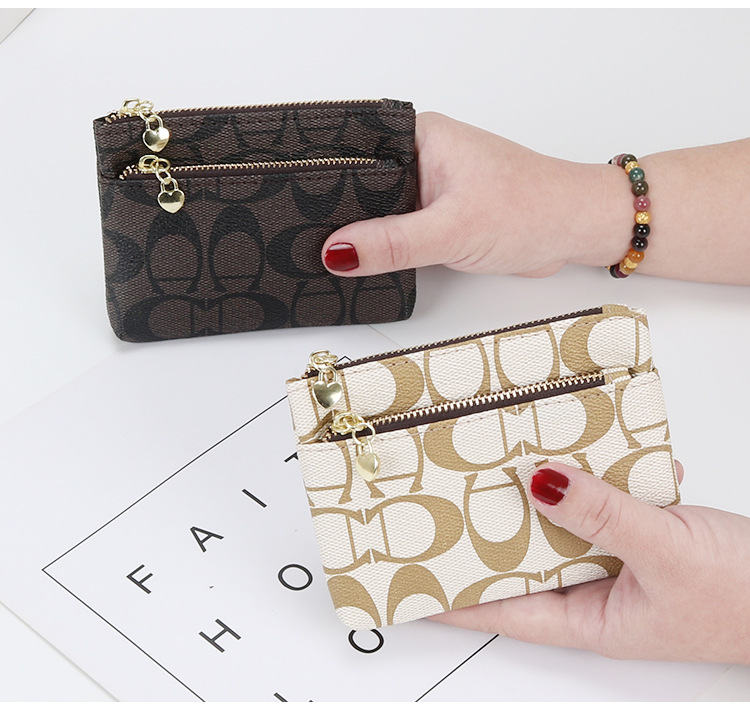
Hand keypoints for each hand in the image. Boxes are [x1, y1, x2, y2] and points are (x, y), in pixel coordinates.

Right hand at [322, 112, 625, 277]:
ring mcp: (430, 185)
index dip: (324, 185)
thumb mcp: (452, 229)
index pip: (353, 155)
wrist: (573, 229)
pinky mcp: (438, 213)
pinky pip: (398, 229)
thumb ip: (392, 242)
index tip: (297, 213)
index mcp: (419, 137)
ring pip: (379, 212)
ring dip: (367, 235)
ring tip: (336, 256)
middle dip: (342, 217)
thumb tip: (338, 251)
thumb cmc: (531, 209)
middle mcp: (421, 155)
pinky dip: (387, 247)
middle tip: (311, 243)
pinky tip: (370, 261)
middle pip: (362, 186)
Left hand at [430, 462, 749, 664]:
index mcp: (591, 620)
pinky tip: (578, 452)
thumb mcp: (666, 553)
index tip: (414, 577)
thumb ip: (602, 516)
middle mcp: (597, 592)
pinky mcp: (640, 534)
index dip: (456, 596)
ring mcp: (618, 561)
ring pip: (561, 526)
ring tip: (499, 464)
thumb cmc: (746, 598)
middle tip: (448, 499)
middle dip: (489, 532)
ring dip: (538, 496)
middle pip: (526, 561)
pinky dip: (588, 480)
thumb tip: (540, 484)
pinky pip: (598, 503)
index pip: (504, 610)